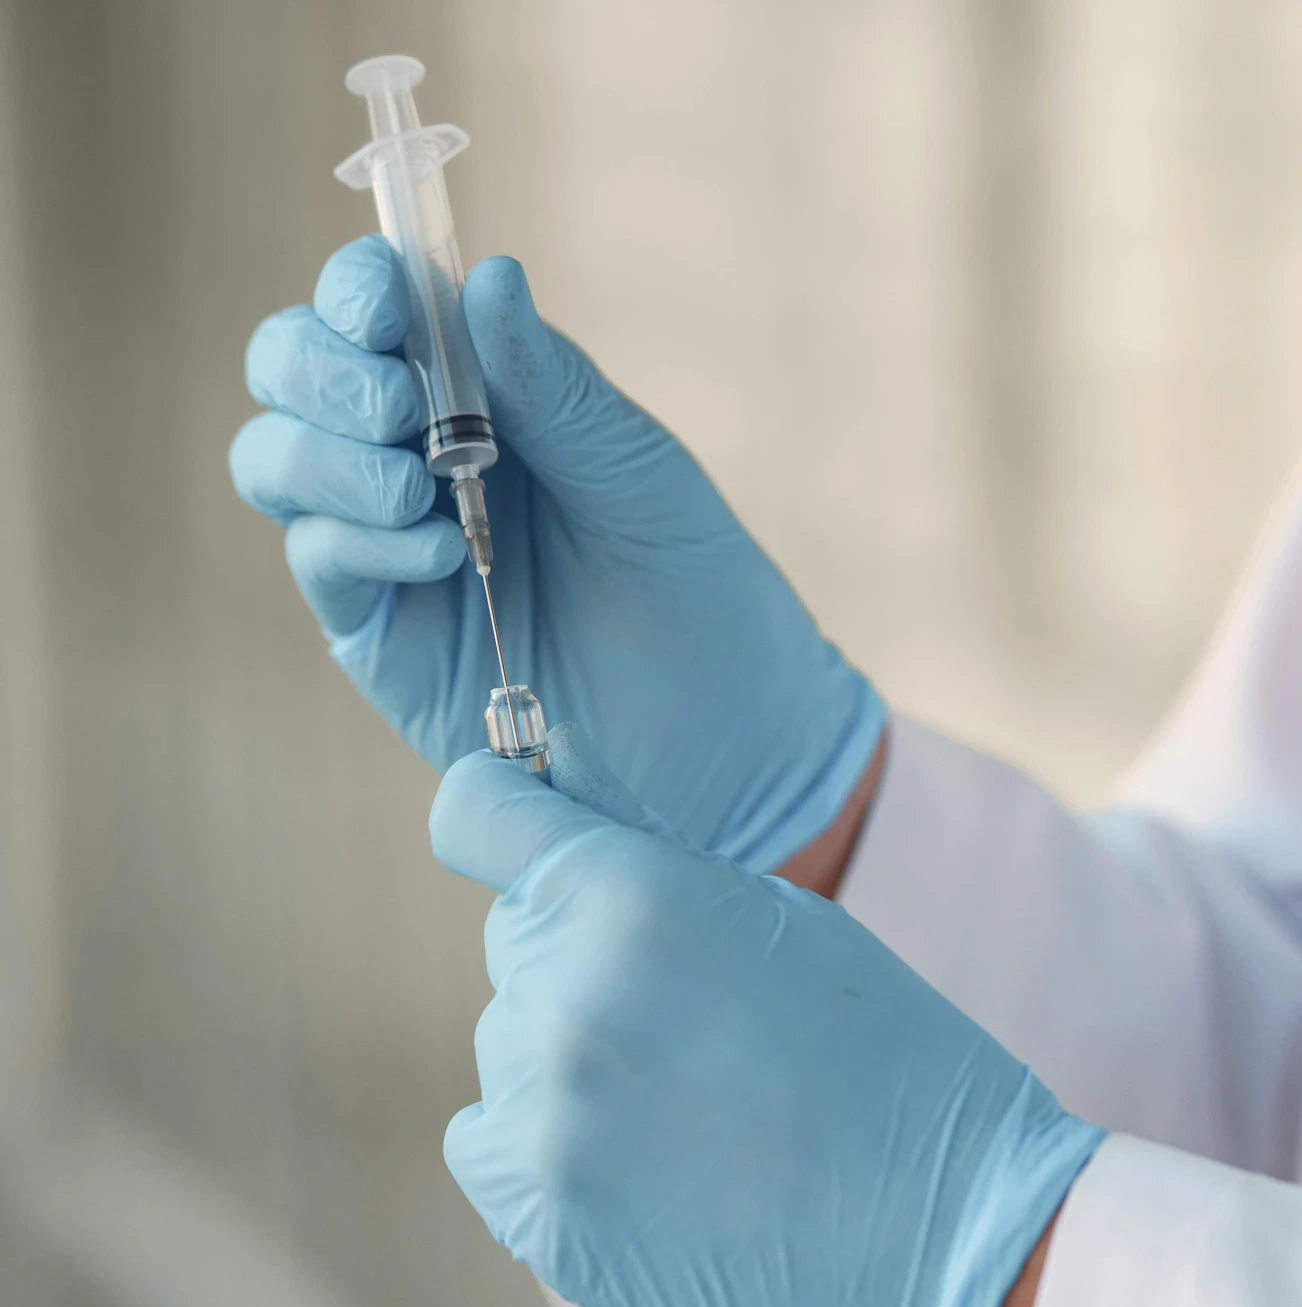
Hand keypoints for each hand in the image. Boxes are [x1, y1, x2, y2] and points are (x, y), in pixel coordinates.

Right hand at [231, 240, 883, 870]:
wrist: (727, 736)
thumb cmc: (699, 589)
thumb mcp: (636, 472)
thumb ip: (552, 385)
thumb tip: (487, 274)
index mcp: (482, 392)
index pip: (372, 310)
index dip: (357, 289)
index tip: (382, 301)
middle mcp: (413, 455)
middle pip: (291, 372)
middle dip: (324, 370)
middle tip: (403, 407)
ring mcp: (385, 543)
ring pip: (274, 459)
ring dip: (330, 455)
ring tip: (423, 488)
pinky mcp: (377, 631)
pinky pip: (321, 559)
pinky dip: (363, 540)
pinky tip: (445, 555)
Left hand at [429, 725, 1103, 1306]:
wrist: (953, 1240)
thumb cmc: (896, 1065)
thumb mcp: (792, 926)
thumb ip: (658, 873)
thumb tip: (561, 821)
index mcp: (632, 897)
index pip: (478, 814)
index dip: (503, 817)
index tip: (527, 837)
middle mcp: (566, 995)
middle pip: (514, 940)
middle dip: (582, 956)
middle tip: (695, 1018)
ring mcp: (542, 1115)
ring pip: (508, 1048)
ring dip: (575, 1060)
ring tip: (697, 1110)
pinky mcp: (537, 1216)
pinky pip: (491, 1142)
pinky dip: (551, 1147)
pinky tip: (652, 1165)